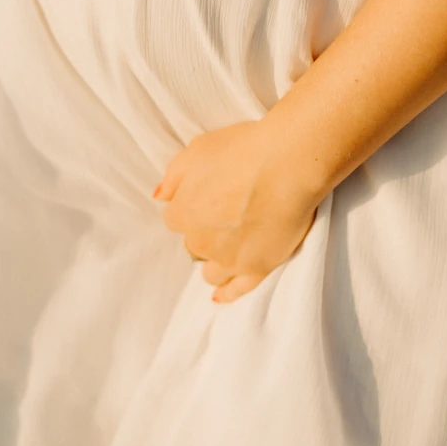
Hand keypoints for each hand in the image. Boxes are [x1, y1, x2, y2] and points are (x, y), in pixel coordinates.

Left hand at [151, 121, 318, 303]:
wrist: (287, 163)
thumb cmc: (243, 149)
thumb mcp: (198, 150)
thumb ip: (174, 176)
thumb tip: (159, 196)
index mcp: (183, 212)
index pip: (175, 219)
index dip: (191, 208)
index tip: (207, 199)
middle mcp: (200, 240)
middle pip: (194, 245)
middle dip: (205, 234)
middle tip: (226, 217)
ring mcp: (228, 258)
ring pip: (211, 271)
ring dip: (214, 262)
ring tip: (226, 252)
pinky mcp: (257, 268)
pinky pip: (237, 289)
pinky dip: (227, 293)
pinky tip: (220, 296)